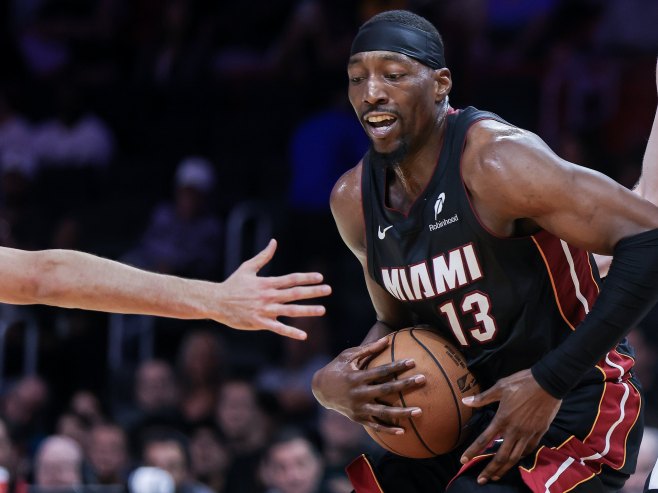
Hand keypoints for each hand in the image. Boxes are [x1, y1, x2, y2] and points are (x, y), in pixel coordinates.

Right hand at [216, 239, 330, 338]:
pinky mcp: (259, 322)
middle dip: (313, 292)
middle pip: (295, 293)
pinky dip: (291, 332)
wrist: (216, 301)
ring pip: (290, 310)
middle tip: (328, 290)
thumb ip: (263, 256)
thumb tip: (274, 241)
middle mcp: (268, 296)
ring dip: (307, 310)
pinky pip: (278, 328)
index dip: (306, 278)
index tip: (320, 277)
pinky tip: (304, 335)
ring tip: (322, 310)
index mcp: (267, 283)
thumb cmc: (232, 284)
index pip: (291, 279)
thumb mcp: (247, 267)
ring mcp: (265, 310)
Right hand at [312, 337, 425, 434]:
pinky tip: (403, 431)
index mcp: (356, 377)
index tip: (413, 361)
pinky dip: (388, 429)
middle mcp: (358, 393)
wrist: (320, 390)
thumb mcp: (348, 356)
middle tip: (423, 380)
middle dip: (406, 385)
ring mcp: (358, 408)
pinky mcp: (358, 418)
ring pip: (384, 412)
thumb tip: (387, 339)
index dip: (397, 366)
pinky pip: (375, 425)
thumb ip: (368, 349)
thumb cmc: (336, 368)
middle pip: (386, 390)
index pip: (381, 371)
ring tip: (419, 411)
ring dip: (402, 412)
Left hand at [460, 369, 560, 484]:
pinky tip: (515, 460)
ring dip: (504, 468)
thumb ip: (483, 398)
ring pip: (515, 457)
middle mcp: (514, 430)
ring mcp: (528, 433)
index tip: (463, 460)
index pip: (484, 439)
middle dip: (489, 469)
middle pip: (500, 456)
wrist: (549, 383)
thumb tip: (465, 401)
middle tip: (480, 480)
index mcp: (502, 419)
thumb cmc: (522, 382)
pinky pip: (528, 449)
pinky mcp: (539, 433)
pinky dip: (520, 457)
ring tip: (496, 476)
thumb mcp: (500, 387)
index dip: (473, 451)